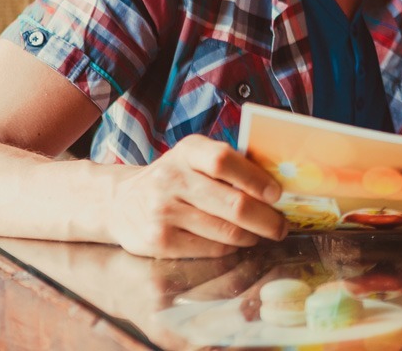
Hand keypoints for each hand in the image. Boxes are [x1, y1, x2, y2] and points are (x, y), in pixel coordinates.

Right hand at [106, 135, 286, 257]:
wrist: (119, 202)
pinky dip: (230, 248)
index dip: (256, 179)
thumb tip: (277, 183)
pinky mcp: (159, 242)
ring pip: (226, 231)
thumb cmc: (173, 178)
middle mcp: (172, 179)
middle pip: (233, 204)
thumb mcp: (193, 158)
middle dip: (266, 219)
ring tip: (261, 233)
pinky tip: (234, 242)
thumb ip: (228, 164)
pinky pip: (210, 249)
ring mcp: (163, 212)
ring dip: (252, 236)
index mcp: (187, 152)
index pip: (224, 161)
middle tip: (281, 226)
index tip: (278, 194)